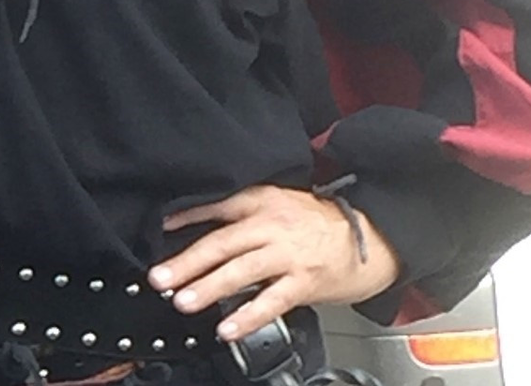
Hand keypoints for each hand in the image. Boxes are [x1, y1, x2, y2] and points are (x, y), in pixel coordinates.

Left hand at [149, 186, 400, 342]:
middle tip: (161, 277)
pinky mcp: (304, 282)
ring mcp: (288, 255)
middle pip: (222, 243)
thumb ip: (245, 213)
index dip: (187, 217)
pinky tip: (227, 328)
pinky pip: (271, 301)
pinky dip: (247, 316)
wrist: (371, 236)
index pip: (218, 206)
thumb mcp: (281, 203)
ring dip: (209, 288)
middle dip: (188, 261)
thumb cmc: (321, 222)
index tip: (159, 229)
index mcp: (263, 201)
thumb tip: (201, 226)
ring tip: (184, 301)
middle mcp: (273, 225)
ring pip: (242, 272)